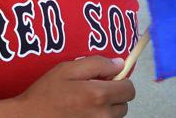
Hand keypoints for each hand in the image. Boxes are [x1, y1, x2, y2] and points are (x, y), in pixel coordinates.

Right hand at [13, 56, 134, 116]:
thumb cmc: (45, 94)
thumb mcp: (68, 69)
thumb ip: (98, 64)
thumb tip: (120, 64)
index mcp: (99, 95)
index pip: (129, 89)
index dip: (121, 82)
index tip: (108, 80)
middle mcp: (101, 116)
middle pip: (124, 105)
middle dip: (113, 96)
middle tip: (93, 92)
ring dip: (106, 110)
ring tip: (85, 104)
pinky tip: (82, 114)